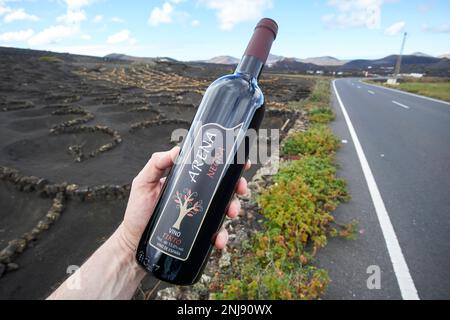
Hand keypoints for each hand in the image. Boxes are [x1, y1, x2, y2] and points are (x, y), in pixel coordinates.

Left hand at [118, 146, 249, 253]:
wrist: (134, 240)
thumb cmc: (139, 210)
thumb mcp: (144, 182)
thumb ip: (156, 163)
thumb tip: (178, 150)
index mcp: (189, 181)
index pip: (212, 169)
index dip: (229, 164)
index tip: (242, 161)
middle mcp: (199, 196)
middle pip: (226, 188)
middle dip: (239, 186)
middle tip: (240, 188)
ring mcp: (201, 216)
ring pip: (226, 209)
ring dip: (234, 209)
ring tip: (231, 213)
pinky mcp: (201, 234)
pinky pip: (217, 234)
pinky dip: (222, 237)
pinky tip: (219, 240)